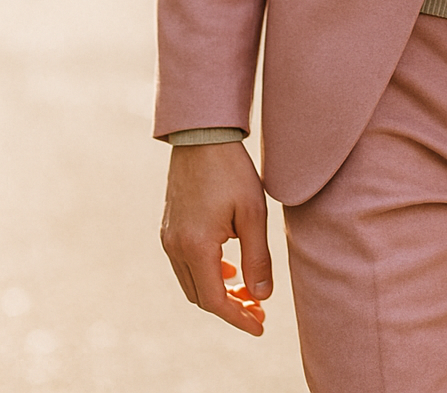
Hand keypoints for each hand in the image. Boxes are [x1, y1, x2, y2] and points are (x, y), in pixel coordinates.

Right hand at [161, 141, 272, 334]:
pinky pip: (184, 264)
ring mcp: (168, 237)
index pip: (215, 300)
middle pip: (200, 296)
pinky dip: (206, 274)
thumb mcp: (253, 213)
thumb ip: (257, 258)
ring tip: (248, 292)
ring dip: (218, 292)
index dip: (238, 318)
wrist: (202, 135)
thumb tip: (263, 297)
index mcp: (195, 246)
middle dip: (230, 308)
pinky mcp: (169, 227)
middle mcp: (175, 246)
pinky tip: (228, 268)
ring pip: (191, 282)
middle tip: (259, 309)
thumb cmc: (232, 170)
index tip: (261, 326)